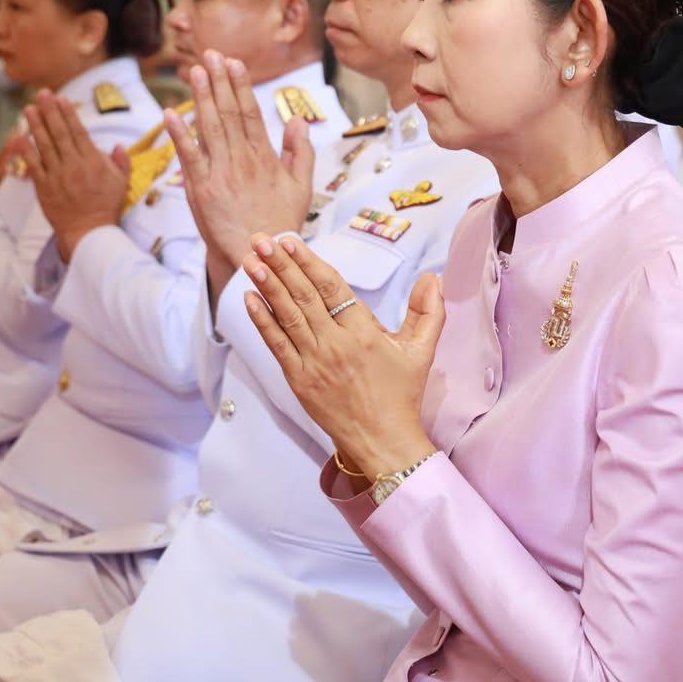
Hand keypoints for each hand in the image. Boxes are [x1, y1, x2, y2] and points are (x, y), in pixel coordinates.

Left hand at [15, 90, 130, 262]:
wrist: (89, 232)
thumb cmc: (106, 206)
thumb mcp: (122, 183)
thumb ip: (121, 162)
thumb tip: (117, 146)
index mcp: (93, 162)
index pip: (78, 132)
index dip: (68, 114)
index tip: (61, 98)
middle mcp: (74, 165)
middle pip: (59, 133)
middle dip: (50, 111)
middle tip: (41, 93)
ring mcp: (57, 176)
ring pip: (44, 145)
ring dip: (35, 125)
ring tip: (28, 108)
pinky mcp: (44, 187)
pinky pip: (32, 165)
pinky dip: (25, 151)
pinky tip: (18, 136)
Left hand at [165, 50, 314, 299]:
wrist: (260, 255)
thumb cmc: (281, 221)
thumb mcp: (301, 186)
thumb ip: (299, 151)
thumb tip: (297, 119)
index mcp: (265, 157)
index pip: (250, 112)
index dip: (241, 85)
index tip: (234, 62)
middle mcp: (242, 160)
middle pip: (228, 113)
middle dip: (218, 81)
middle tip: (209, 54)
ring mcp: (220, 173)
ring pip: (209, 128)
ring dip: (201, 97)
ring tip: (194, 71)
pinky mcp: (201, 189)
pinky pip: (188, 156)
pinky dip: (179, 134)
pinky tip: (171, 112)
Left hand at [241, 234, 441, 482]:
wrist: (383, 441)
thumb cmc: (401, 395)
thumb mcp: (421, 351)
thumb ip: (428, 312)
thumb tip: (433, 277)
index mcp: (365, 334)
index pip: (332, 289)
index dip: (310, 263)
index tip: (291, 242)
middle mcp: (336, 345)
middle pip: (304, 297)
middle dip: (281, 266)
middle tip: (262, 240)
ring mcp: (314, 363)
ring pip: (287, 316)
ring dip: (267, 286)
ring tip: (252, 261)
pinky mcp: (299, 380)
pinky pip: (277, 345)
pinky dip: (262, 321)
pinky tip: (250, 298)